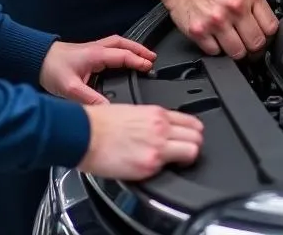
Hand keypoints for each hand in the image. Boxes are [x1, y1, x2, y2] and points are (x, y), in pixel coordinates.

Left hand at [40, 35, 155, 105]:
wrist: (37, 59)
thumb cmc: (53, 70)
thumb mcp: (71, 88)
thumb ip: (90, 99)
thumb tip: (107, 109)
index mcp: (96, 54)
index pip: (123, 55)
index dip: (138, 60)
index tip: (149, 66)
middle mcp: (97, 48)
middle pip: (124, 44)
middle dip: (140, 50)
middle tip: (152, 57)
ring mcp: (93, 48)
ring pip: (118, 43)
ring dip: (132, 47)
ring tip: (143, 55)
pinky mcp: (89, 51)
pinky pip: (112, 47)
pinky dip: (122, 49)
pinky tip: (124, 57)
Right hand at [79, 103, 203, 178]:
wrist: (85, 133)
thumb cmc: (101, 123)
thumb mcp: (134, 112)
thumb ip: (152, 121)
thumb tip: (161, 129)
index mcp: (157, 114)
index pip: (192, 122)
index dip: (193, 134)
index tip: (189, 140)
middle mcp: (161, 127)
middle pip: (197, 136)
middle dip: (194, 146)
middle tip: (185, 153)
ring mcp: (158, 146)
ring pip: (193, 150)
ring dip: (187, 158)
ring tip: (176, 163)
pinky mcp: (149, 164)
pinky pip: (172, 168)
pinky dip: (170, 170)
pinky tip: (159, 170)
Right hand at [163, 0, 278, 59]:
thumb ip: (255, 5)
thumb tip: (268, 28)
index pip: (271, 27)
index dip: (267, 35)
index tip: (261, 35)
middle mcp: (235, 7)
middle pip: (256, 43)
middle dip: (252, 46)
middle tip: (245, 41)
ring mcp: (217, 21)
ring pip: (238, 53)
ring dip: (234, 50)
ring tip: (229, 39)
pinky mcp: (200, 31)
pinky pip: (216, 53)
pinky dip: (215, 48)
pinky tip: (213, 36)